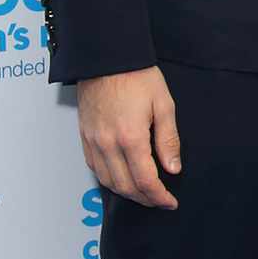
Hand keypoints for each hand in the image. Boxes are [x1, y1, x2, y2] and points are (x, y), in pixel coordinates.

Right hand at [77, 66, 180, 208]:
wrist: (106, 57)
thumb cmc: (136, 75)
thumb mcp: (163, 104)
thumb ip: (168, 140)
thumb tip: (173, 168)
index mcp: (131, 137)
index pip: (145, 181)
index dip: (159, 197)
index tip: (170, 202)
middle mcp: (108, 143)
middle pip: (125, 187)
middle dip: (145, 199)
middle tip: (160, 200)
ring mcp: (93, 141)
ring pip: (108, 181)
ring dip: (127, 192)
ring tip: (143, 193)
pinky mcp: (84, 136)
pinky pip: (94, 167)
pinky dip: (109, 179)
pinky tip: (121, 178)